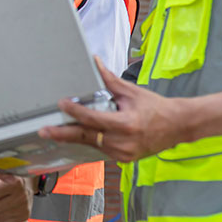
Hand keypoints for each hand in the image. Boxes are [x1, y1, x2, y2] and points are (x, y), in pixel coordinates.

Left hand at [42, 57, 188, 161]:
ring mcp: (123, 153)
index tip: (62, 104)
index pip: (93, 119)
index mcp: (126, 124)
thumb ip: (109, 81)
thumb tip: (95, 62)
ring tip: (55, 131)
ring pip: (92, 144)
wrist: (177, 126)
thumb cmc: (155, 107)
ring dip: (76, 137)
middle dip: (63, 134)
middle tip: (44, 131)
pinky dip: (91, 141)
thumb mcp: (131, 92)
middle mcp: (123, 142)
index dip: (75, 112)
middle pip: (87, 137)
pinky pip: (101, 149)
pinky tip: (80, 135)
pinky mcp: (124, 159)